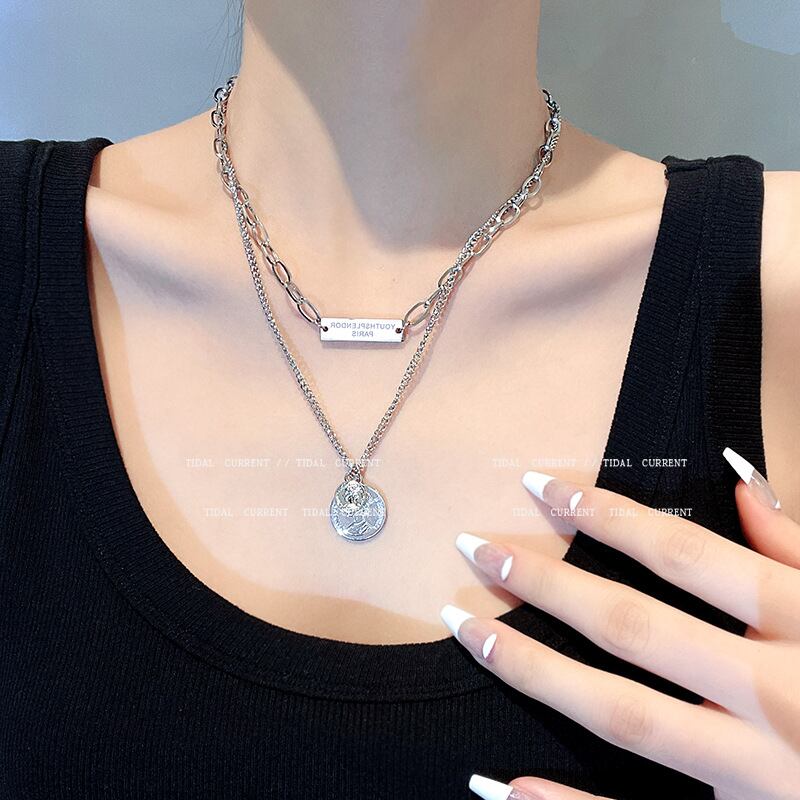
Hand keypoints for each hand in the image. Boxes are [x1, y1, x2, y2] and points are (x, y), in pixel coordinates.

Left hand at [441, 446, 799, 799]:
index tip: (539, 486)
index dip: (605, 515)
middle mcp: (781, 696)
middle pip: (635, 628)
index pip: (684, 554)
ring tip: (468, 627)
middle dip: (546, 583)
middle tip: (474, 547)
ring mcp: (761, 777)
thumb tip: (738, 479)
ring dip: (534, 670)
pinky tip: (498, 784)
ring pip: (623, 715)